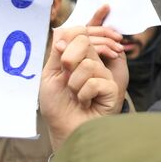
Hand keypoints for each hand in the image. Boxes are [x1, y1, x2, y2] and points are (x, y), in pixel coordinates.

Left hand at [40, 5, 128, 150]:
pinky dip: (83, 95)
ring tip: (76, 96)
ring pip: (88, 64)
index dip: (74, 33)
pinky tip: (86, 103)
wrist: (66, 130)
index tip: (65, 47)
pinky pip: (95, 81)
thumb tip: (61, 32)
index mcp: (77, 57)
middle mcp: (92, 63)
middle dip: (68, 60)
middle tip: (66, 79)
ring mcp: (103, 75)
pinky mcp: (111, 88)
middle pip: (84, 42)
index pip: (78, 34)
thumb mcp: (50, 76)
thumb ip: (57, 54)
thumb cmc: (57, 106)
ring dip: (74, 84)